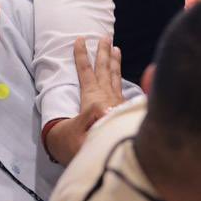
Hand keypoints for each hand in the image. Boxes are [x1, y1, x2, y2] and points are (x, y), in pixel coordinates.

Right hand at [45, 36, 123, 163]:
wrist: (102, 164)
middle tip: (105, 36)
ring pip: (116, 78)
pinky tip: (122, 78)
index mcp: (93, 101)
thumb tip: (102, 106)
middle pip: (105, 71)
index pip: (86, 73)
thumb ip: (91, 116)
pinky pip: (122, 89)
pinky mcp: (122, 112)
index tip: (80, 40)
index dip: (82, 56)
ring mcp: (116, 105)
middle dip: (103, 52)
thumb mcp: (77, 133)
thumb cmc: (81, 151)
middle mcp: (107, 99)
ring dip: (114, 62)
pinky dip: (121, 79)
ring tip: (115, 47)